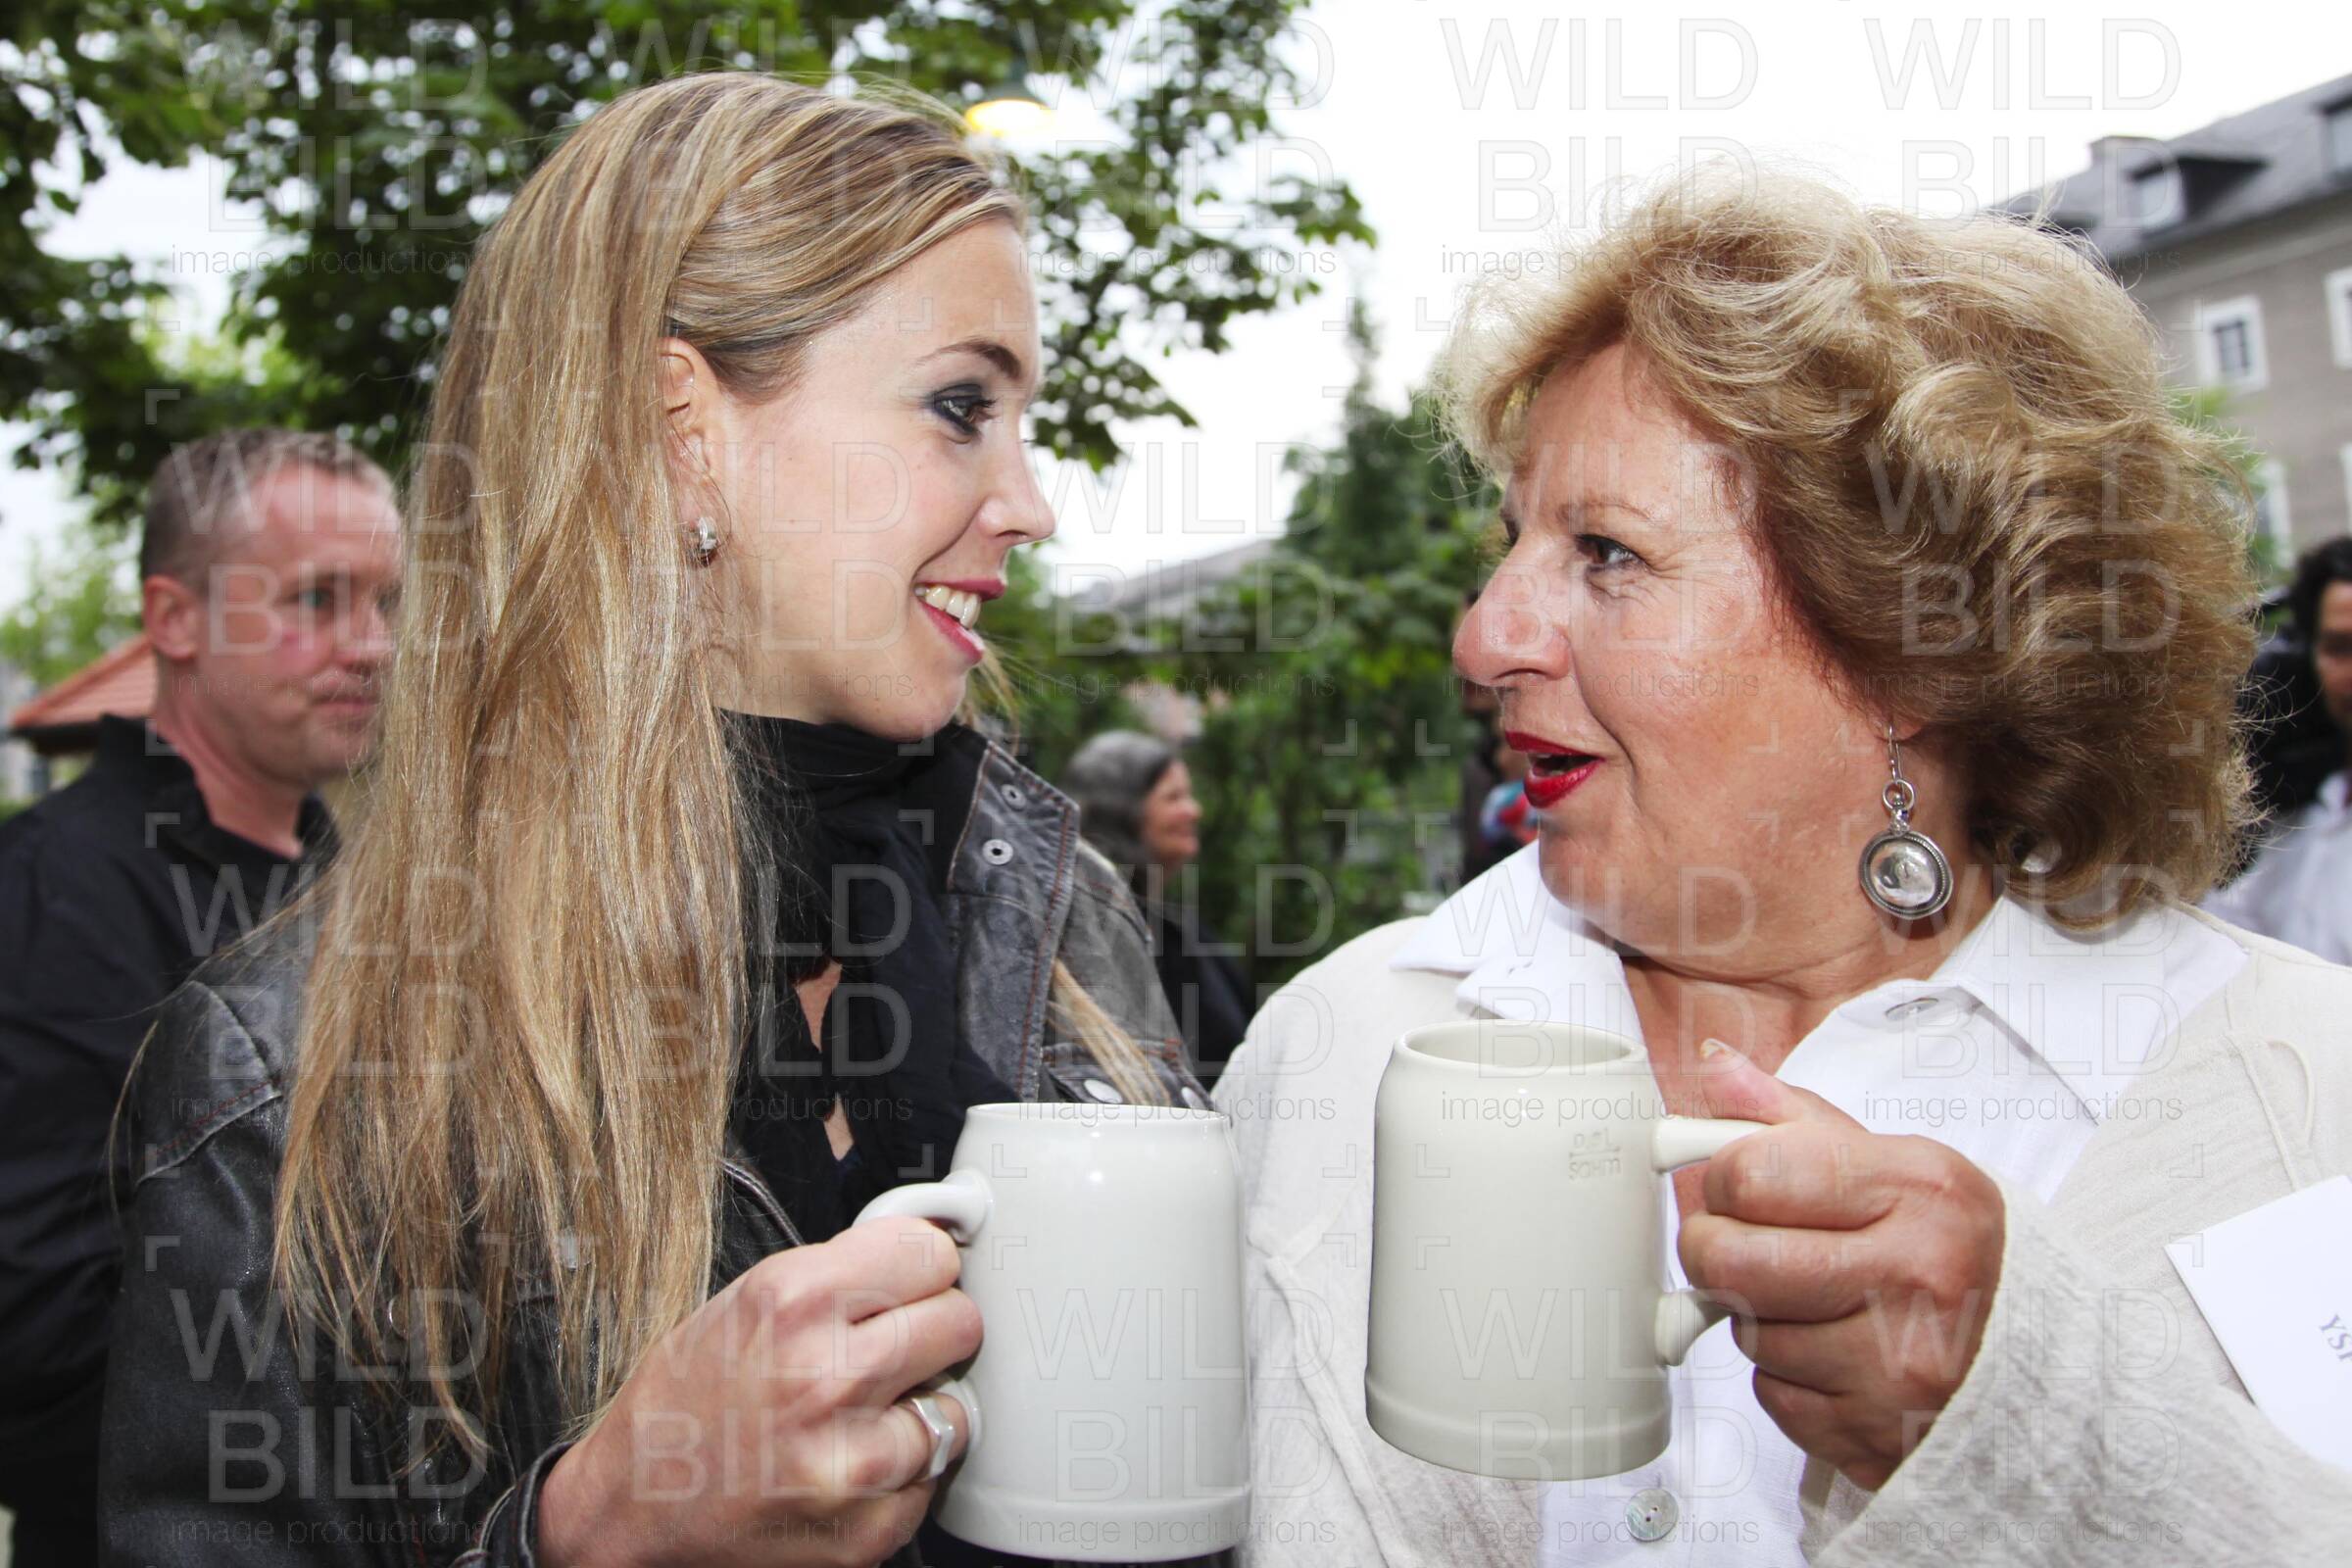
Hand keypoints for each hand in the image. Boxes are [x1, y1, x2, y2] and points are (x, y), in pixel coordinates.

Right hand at [536, 1216, 981, 1567]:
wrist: (630, 1509)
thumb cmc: (684, 1401)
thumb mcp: (746, 1301)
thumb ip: (841, 1272)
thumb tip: (929, 1254)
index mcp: (794, 1301)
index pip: (930, 1253)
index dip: (921, 1268)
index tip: (911, 1280)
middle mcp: (826, 1376)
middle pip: (960, 1322)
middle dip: (933, 1331)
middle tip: (890, 1348)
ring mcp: (851, 1461)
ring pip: (958, 1407)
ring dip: (923, 1408)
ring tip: (863, 1414)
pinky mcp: (867, 1529)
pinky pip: (932, 1477)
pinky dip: (904, 1471)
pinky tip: (850, 1463)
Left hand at [1677, 1039, 2004, 1490]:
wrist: (2044, 1363)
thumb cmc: (1951, 1251)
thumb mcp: (1897, 1164)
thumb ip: (1794, 1118)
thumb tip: (1715, 1068)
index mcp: (1920, 1190)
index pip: (1752, 1173)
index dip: (1723, 1178)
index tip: (1738, 1183)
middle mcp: (1917, 1276)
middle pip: (1730, 1259)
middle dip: (1715, 1249)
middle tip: (1742, 1243)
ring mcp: (1897, 1364)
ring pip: (1746, 1330)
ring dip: (1758, 1316)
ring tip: (1816, 1300)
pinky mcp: (1873, 1433)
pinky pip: (1771, 1393)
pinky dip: (1786, 1375)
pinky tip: (1834, 1354)